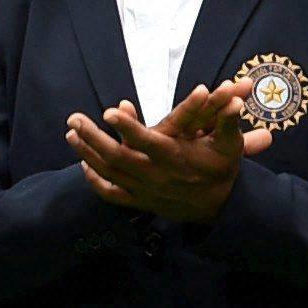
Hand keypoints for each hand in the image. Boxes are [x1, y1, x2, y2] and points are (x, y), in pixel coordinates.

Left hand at [66, 87, 261, 221]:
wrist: (220, 207)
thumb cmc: (222, 169)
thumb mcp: (230, 145)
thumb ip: (228, 122)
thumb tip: (237, 101)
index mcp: (176, 159)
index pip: (148, 143)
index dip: (129, 128)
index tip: (110, 111)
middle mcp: (157, 176)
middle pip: (118, 157)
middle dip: (92, 137)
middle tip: (74, 118)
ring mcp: (146, 191)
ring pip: (109, 173)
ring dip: (87, 152)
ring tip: (70, 133)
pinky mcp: (140, 201)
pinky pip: (111, 194)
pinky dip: (95, 180)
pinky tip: (84, 163)